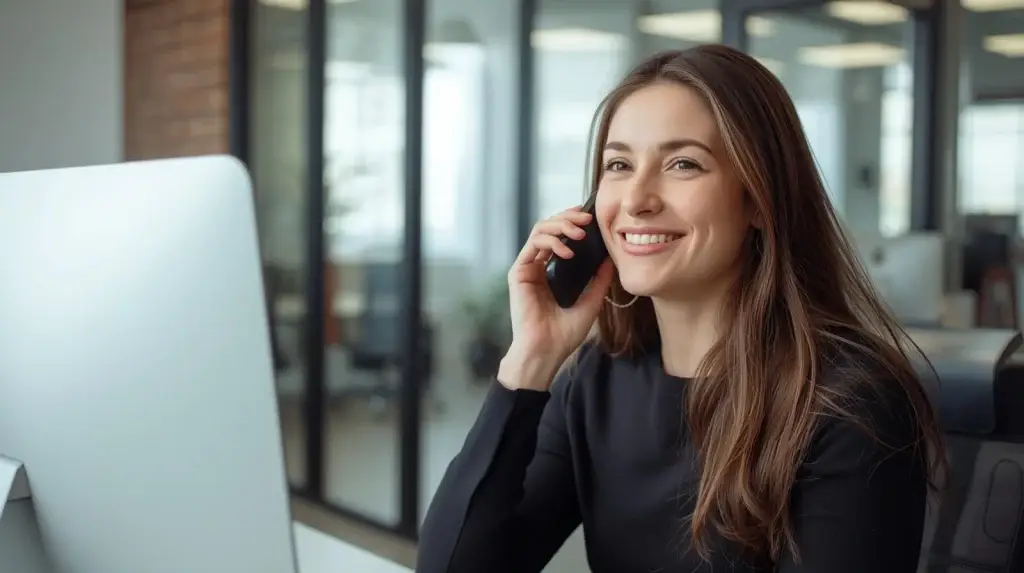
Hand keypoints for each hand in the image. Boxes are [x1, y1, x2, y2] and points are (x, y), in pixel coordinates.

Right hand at [499, 207, 613, 389]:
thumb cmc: (564, 335)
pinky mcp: (518, 273)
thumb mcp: (590, 303)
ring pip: (539, 230)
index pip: (559, 237)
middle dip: (568, 217)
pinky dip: (551, 242)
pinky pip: (533, 245)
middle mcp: (537, 267)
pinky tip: (568, 251)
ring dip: (561, 225)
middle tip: (587, 218)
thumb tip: (610, 259)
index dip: (572, 222)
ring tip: (579, 233)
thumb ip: (599, 281)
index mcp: (550, 272)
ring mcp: (526, 269)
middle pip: (549, 228)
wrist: (546, 352)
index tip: (590, 218)